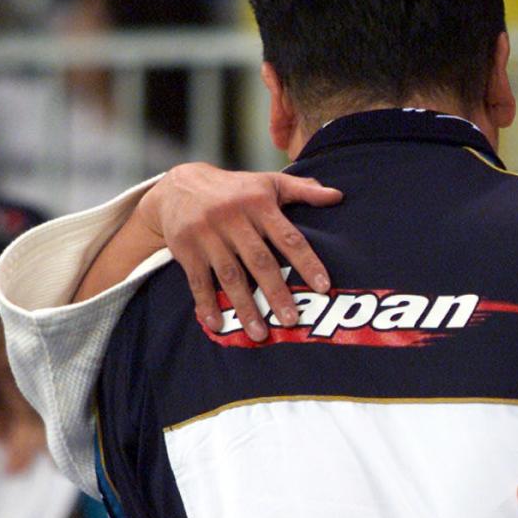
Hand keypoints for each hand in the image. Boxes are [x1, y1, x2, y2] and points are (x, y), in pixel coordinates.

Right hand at [136, 163, 342, 339]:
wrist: (179, 186)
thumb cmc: (236, 189)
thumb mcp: (268, 183)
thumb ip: (303, 190)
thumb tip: (338, 196)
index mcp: (258, 204)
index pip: (289, 237)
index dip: (307, 262)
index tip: (324, 287)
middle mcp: (233, 218)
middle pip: (260, 261)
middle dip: (276, 293)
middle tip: (292, 320)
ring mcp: (207, 235)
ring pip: (230, 276)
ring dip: (245, 307)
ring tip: (260, 334)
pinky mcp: (186, 249)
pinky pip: (198, 281)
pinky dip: (206, 304)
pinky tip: (217, 325)